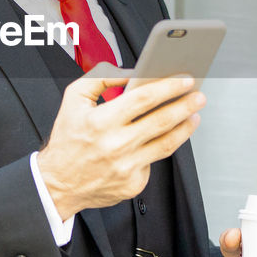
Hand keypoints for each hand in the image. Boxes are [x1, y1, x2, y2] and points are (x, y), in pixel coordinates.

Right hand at [36, 64, 205, 220]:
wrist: (57, 184)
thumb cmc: (67, 140)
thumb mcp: (74, 99)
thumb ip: (102, 78)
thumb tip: (133, 72)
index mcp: (101, 121)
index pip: (143, 98)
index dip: (168, 87)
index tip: (184, 80)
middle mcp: (116, 145)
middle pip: (162, 120)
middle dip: (185, 105)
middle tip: (198, 96)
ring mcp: (126, 167)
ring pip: (166, 144)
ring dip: (185, 127)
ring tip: (194, 115)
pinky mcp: (133, 184)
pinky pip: (153, 162)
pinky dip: (159, 149)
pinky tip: (164, 139)